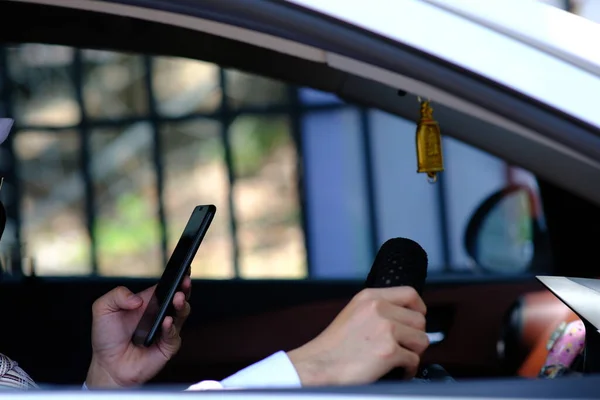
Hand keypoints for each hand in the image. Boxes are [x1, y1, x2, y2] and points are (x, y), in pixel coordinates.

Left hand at [85, 276, 191, 388]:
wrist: (107, 365)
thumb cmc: (107, 337)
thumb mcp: (103, 308)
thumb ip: (117, 295)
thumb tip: (137, 299)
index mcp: (149, 302)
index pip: (167, 287)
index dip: (176, 278)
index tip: (183, 270)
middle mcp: (161, 314)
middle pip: (180, 297)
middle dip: (185, 288)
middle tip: (185, 281)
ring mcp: (167, 330)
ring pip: (182, 314)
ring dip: (182, 305)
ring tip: (177, 299)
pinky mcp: (168, 346)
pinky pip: (174, 335)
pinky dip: (171, 328)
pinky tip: (166, 322)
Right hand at [287, 287, 428, 385]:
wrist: (317, 366)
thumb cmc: (333, 347)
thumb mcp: (353, 313)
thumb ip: (378, 310)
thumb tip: (405, 318)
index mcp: (369, 297)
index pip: (410, 293)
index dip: (419, 309)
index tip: (415, 321)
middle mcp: (378, 308)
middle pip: (420, 320)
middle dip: (414, 337)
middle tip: (403, 347)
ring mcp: (385, 329)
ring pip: (421, 340)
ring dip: (413, 353)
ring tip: (398, 359)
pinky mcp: (389, 351)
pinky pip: (414, 361)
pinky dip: (407, 370)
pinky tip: (394, 371)